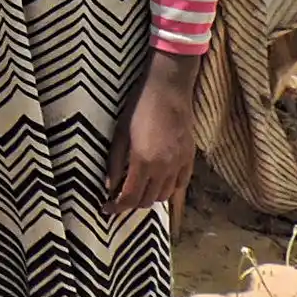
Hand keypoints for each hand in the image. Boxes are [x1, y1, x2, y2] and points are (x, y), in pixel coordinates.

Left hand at [106, 52, 196, 214]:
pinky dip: (168, 190)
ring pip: (164, 196)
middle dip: (131, 203)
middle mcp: (163, 169)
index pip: (129, 198)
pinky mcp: (190, 159)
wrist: (169, 89)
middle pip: (147, 200)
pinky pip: (180, 185)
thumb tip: (109, 186)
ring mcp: (179, 165)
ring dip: (149, 197)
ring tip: (139, 189)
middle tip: (120, 196)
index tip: (106, 207)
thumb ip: (115, 163)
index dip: (115, 207)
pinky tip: (159, 183)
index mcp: (143, 162)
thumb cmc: (139, 107)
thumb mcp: (120, 133)